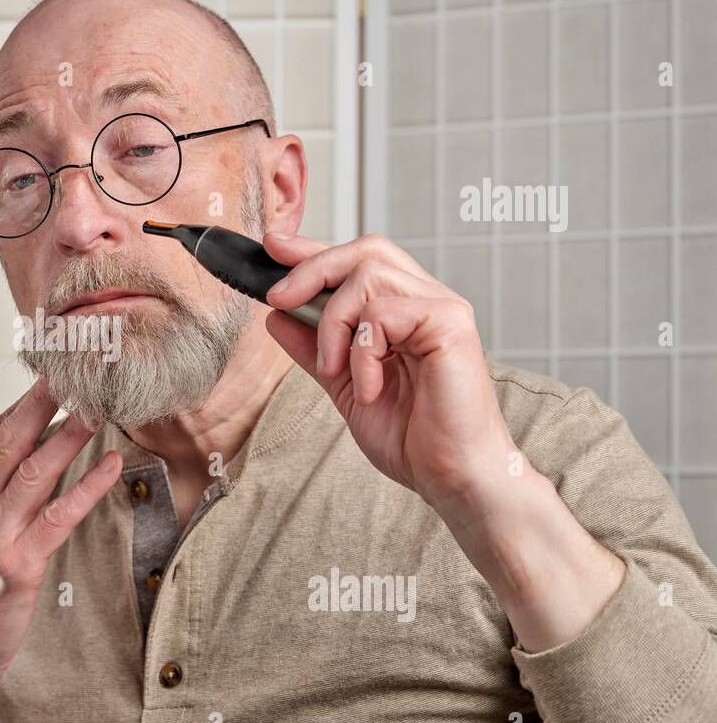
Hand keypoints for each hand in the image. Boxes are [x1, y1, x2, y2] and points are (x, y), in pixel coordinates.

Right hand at [0, 375, 121, 689]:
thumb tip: (25, 444)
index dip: (23, 403)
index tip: (51, 377)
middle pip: (9, 441)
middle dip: (42, 402)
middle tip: (73, 372)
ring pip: (37, 471)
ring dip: (70, 436)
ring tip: (99, 408)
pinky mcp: (21, 563)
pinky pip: (61, 515)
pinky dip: (88, 486)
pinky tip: (111, 465)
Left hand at [261, 232, 515, 510]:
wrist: (451, 476)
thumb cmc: (413, 438)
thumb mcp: (344, 387)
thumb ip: (314, 348)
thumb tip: (275, 315)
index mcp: (404, 312)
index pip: (358, 261)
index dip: (313, 249)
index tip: (273, 246)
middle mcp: (427, 301)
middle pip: (365, 250)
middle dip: (311, 267)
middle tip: (277, 298)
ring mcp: (442, 308)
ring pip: (368, 275)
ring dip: (332, 323)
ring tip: (333, 369)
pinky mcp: (450, 323)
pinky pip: (382, 312)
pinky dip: (361, 352)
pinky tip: (369, 388)